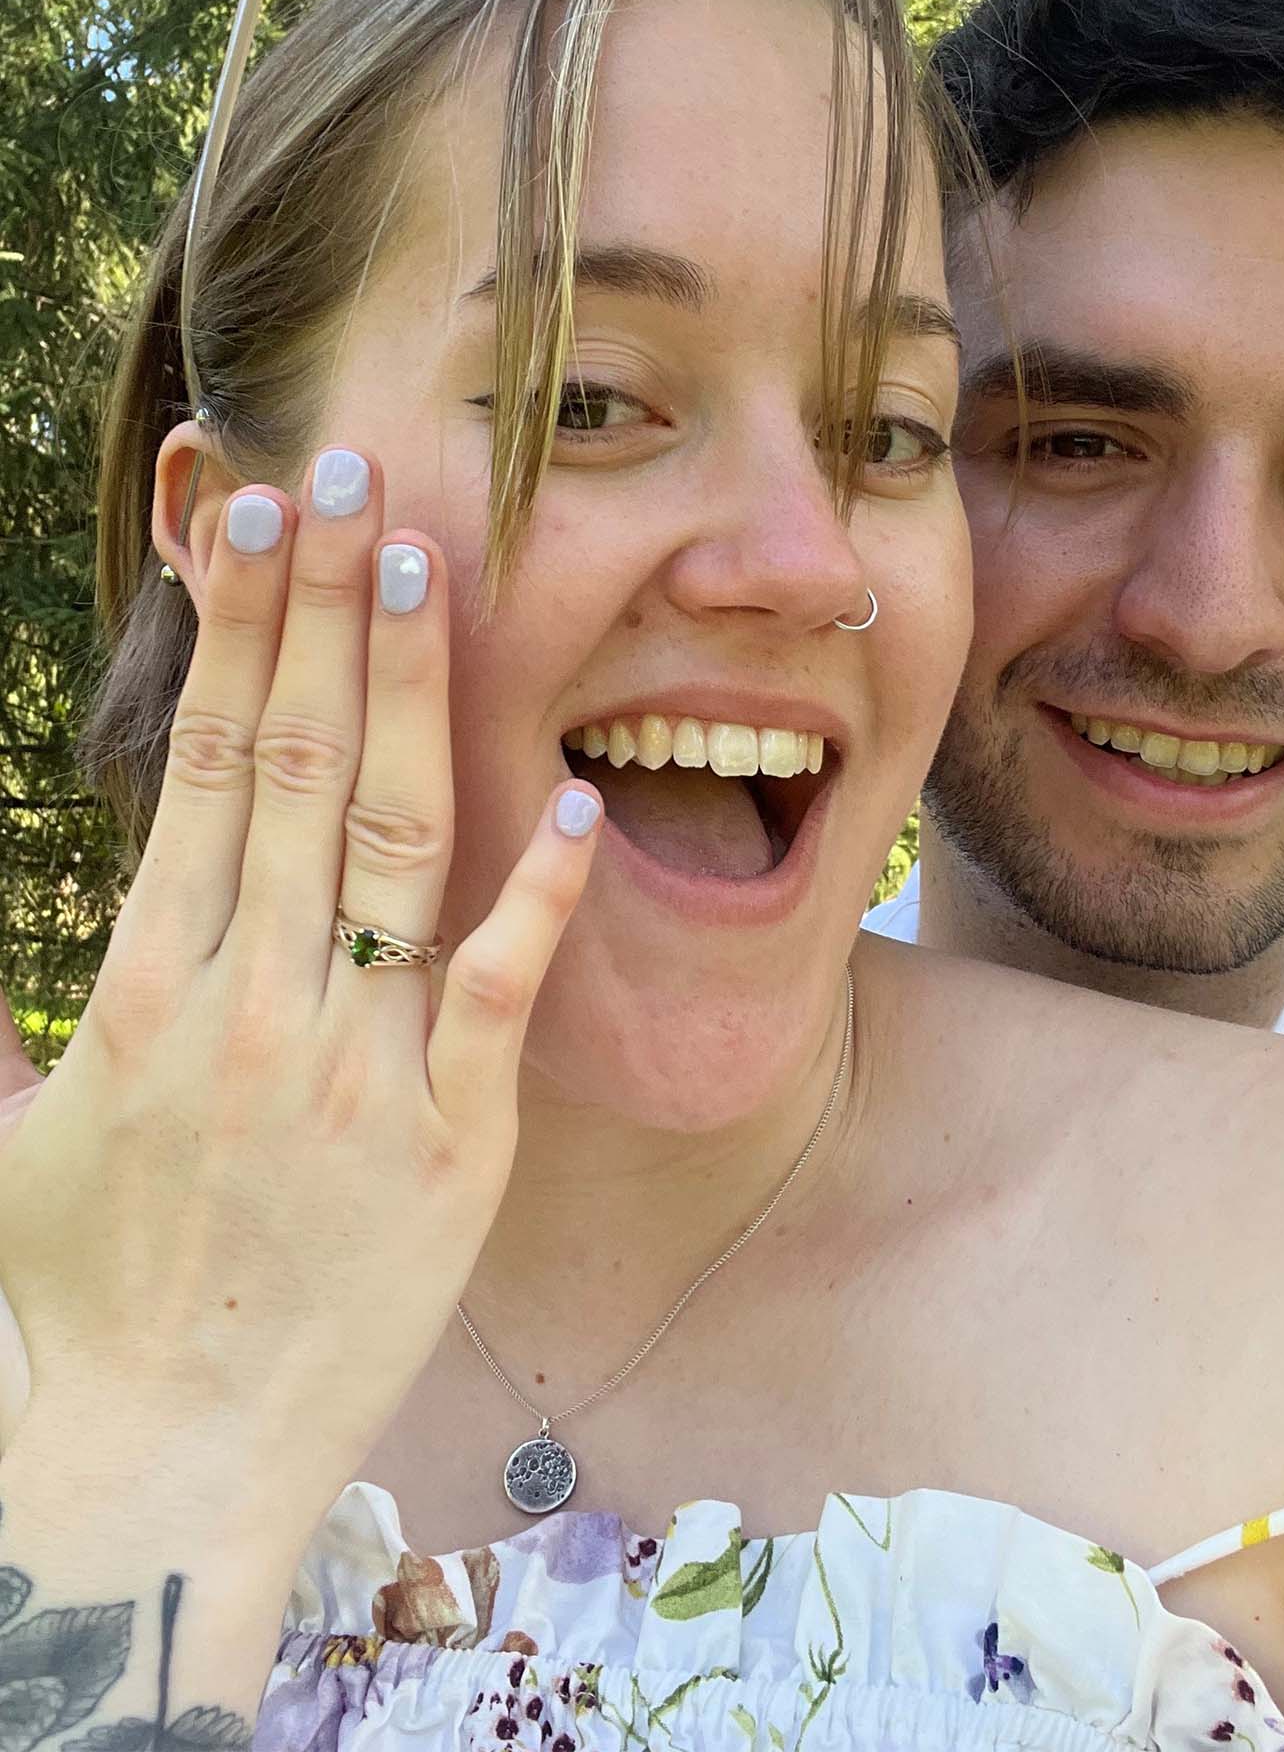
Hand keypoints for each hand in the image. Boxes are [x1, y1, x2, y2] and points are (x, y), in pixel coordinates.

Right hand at [0, 453, 600, 1535]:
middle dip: (323, 608)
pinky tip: (572, 795)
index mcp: (148, 988)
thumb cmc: (77, 1308)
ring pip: (386, 840)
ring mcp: (357, 1069)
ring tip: (429, 564)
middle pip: (292, 762)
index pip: (203, 762)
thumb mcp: (12, 1143)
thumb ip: (8, 1029)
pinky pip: (498, 997)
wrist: (156, 1465)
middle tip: (350, 473)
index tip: (263, 523)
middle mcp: (250, 1004)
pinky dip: (534, 895)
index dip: (241, 632)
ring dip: (410, 693)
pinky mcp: (451, 1145)